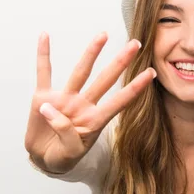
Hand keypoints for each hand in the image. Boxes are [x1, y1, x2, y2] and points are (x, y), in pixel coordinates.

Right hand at [24, 31, 155, 172]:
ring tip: (103, 35)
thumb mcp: (68, 154)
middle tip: (136, 44)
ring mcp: (64, 99)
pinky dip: (43, 55)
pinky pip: (44, 72)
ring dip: (92, 52)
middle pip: (105, 79)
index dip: (135, 88)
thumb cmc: (62, 157)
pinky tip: (45, 36)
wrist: (42, 159)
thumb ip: (65, 133)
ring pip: (80, 72)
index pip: (119, 101)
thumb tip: (50, 109)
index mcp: (95, 120)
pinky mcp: (43, 97)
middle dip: (121, 62)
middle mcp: (83, 105)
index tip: (151, 73)